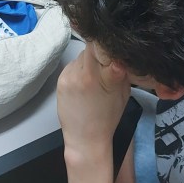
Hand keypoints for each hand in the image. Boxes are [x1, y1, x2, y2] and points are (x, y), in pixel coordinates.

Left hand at [57, 46, 129, 162]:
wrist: (86, 138)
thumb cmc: (108, 117)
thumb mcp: (123, 91)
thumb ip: (121, 70)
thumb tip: (120, 52)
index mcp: (105, 77)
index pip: (104, 46)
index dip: (108, 44)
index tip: (112, 48)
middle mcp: (85, 73)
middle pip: (92, 47)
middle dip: (99, 51)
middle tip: (104, 63)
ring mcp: (70, 76)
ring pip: (81, 56)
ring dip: (88, 61)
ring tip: (93, 77)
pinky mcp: (61, 80)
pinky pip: (72, 65)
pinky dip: (78, 69)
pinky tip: (83, 82)